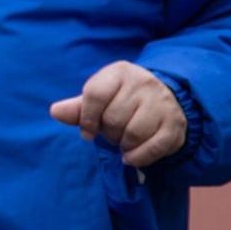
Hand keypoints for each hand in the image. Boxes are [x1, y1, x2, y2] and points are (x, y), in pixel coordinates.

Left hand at [50, 61, 187, 168]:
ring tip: (123, 141)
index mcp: (120, 72)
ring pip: (133, 134)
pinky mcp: (176, 125)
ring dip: (123, 145)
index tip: (87, 132)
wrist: (165, 98)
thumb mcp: (100, 97)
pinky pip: (153, 148)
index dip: (86, 118)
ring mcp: (163, 103)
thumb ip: (78, 107)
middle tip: (112, 133)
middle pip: (113, 118)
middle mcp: (143, 83)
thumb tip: (55, 112)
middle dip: (108, 132)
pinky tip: (131, 156)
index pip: (95, 94)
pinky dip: (138, 157)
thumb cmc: (123, 99)